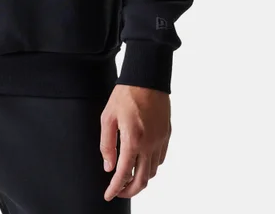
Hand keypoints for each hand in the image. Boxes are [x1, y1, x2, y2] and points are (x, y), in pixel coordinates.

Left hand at [99, 84, 170, 199]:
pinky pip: (160, 159)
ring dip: (141, 179)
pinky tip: (142, 163)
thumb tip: (108, 167)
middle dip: (129, 190)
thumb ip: (107, 145)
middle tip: (118, 191)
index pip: (123, 174)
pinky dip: (151, 167)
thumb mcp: (108, 117)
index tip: (108, 195)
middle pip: (142, 180)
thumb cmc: (125, 95)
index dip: (115, 188)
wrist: (147, 78)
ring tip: (129, 178)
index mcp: (133, 140)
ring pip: (152, 172)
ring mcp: (160, 141)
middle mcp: (150, 144)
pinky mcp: (167, 135)